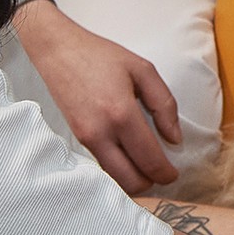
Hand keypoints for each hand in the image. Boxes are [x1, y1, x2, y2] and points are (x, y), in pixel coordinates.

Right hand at [13, 0, 182, 193]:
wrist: (59, 51)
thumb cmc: (102, 57)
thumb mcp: (144, 70)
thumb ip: (164, 105)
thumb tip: (174, 139)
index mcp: (121, 114)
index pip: (148, 159)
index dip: (166, 173)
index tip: (175, 173)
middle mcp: (101, 133)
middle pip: (130, 181)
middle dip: (151, 183)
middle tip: (163, 174)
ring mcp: (86, 139)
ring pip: (113, 179)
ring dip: (133, 179)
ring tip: (148, 166)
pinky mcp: (77, 139)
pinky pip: (102, 166)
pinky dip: (118, 170)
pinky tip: (130, 158)